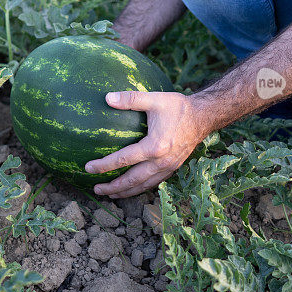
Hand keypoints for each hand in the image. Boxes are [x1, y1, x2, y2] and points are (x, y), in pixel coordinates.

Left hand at [86, 91, 208, 197]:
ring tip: (109, 194)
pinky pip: (153, 184)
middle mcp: (161, 162)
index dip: (104, 165)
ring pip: (142, 186)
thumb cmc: (178, 107)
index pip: (123, 160)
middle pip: (131, 181)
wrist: (203, 117)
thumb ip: (131, 98)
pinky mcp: (173, 169)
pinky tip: (130, 188)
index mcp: (154, 146)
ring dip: (124, 192)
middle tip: (95, 189)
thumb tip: (107, 98)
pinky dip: (139, 189)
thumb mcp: (154, 99)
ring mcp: (168, 168)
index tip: (88, 168)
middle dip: (112, 187)